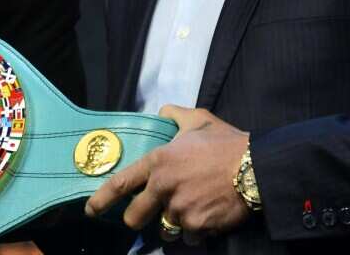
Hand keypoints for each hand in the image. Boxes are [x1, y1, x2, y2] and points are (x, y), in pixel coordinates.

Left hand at [84, 105, 250, 244]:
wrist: (258, 167)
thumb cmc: (227, 142)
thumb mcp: (198, 118)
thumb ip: (174, 115)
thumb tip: (163, 112)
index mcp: (159, 161)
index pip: (121, 183)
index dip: (102, 199)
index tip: (91, 210)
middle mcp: (164, 188)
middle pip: (135, 217)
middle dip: (139, 219)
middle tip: (151, 214)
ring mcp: (180, 210)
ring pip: (167, 228)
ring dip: (175, 222)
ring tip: (195, 205)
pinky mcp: (197, 226)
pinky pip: (190, 236)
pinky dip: (198, 230)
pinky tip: (210, 213)